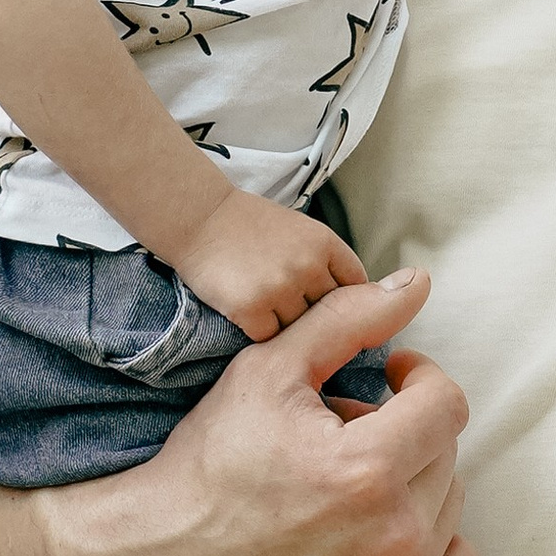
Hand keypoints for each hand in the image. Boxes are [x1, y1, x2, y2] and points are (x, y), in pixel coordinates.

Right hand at [0, 252, 479, 555]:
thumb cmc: (205, 463)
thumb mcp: (266, 371)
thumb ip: (349, 318)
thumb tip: (421, 283)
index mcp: (365, 470)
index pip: (446, 403)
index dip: (417, 380)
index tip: (387, 381)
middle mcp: (390, 542)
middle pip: (445, 457)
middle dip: (404, 435)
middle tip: (346, 437)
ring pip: (447, 511)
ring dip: (411, 489)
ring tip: (346, 488)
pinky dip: (428, 548)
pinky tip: (372, 535)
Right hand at [173, 187, 366, 338]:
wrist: (199, 217)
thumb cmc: (248, 224)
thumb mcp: (300, 230)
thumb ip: (325, 260)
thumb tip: (352, 299)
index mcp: (325, 243)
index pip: (356, 285)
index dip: (344, 298)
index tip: (329, 304)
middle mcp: (309, 266)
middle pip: (330, 312)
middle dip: (313, 314)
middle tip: (289, 305)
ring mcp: (281, 289)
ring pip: (300, 329)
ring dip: (285, 324)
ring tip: (265, 305)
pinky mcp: (251, 309)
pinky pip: (270, 338)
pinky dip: (259, 331)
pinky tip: (247, 312)